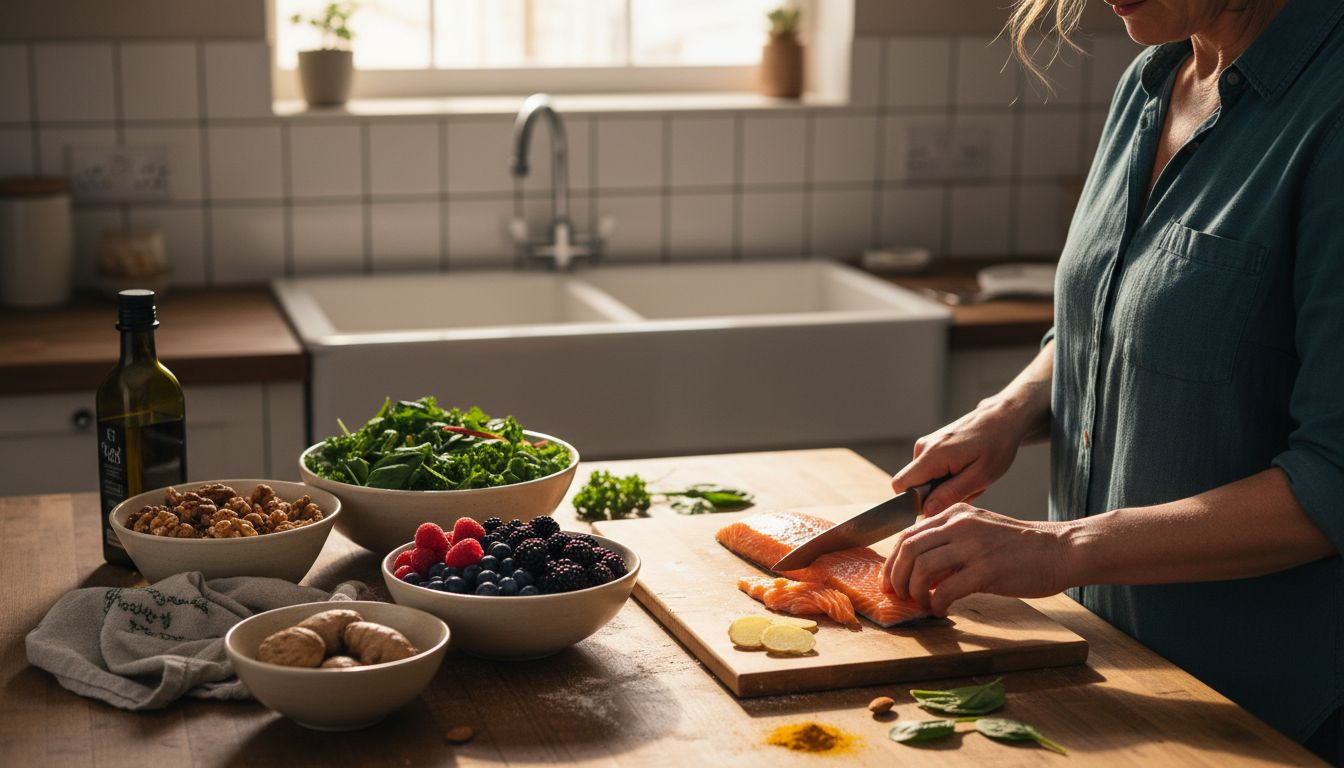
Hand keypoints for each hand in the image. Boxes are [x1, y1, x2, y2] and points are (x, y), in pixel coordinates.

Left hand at [880, 503, 1070, 615]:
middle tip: (899, 597)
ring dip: (915, 592)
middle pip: (908, 550)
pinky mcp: (987, 569)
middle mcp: (960, 525)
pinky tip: (941, 611)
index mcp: (955, 514)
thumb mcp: (980, 533)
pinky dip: (936, 604)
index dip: (892, 561)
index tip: (889, 581)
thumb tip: (920, 573)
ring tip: (921, 605)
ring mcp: (973, 546)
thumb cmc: (1020, 549)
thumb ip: (950, 545)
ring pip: (921, 568)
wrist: (1061, 550)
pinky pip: (946, 589)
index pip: (908, 534)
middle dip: (896, 577)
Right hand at [892, 399, 1035, 515]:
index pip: (900, 485)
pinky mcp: (931, 445)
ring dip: (944, 487)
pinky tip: (965, 470)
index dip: (913, 502)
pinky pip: (930, 471)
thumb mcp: (979, 477)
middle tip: (965, 490)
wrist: (1002, 419)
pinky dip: (946, 477)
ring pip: (924, 480)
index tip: (938, 506)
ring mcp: (926, 445)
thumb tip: (925, 511)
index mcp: (932, 455)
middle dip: (936, 496)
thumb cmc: (996, 446)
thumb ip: (950, 494)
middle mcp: (923, 448)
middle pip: (913, 485)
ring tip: (968, 478)